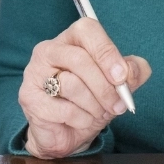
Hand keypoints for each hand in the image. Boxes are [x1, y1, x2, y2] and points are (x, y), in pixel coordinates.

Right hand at [19, 18, 150, 158]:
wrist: (66, 133)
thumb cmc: (90, 102)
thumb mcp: (116, 86)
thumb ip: (131, 73)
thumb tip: (134, 69)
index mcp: (71, 39)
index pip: (86, 30)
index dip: (106, 52)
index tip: (121, 77)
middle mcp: (48, 50)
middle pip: (80, 59)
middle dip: (105, 87)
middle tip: (118, 105)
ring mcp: (35, 73)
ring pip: (72, 85)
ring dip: (94, 106)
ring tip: (97, 113)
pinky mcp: (29, 97)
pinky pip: (63, 108)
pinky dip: (80, 119)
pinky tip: (80, 121)